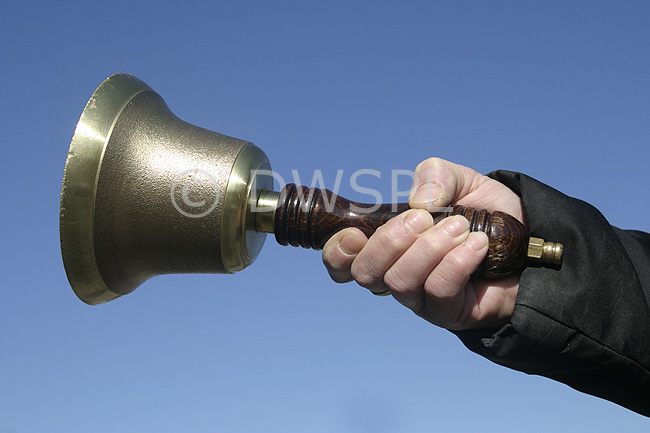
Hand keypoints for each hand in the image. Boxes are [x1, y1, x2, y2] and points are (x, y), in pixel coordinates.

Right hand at [322, 158, 523, 329]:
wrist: (530, 242)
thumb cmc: (488, 214)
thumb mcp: (461, 181)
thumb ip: (436, 176)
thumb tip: (420, 201)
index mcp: (389, 245)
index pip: (343, 262)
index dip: (338, 252)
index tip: (355, 234)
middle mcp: (397, 274)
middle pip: (366, 273)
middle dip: (390, 241)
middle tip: (424, 218)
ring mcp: (421, 297)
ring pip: (400, 282)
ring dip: (429, 248)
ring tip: (460, 226)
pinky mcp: (447, 312)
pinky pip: (437, 290)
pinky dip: (456, 261)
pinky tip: (477, 244)